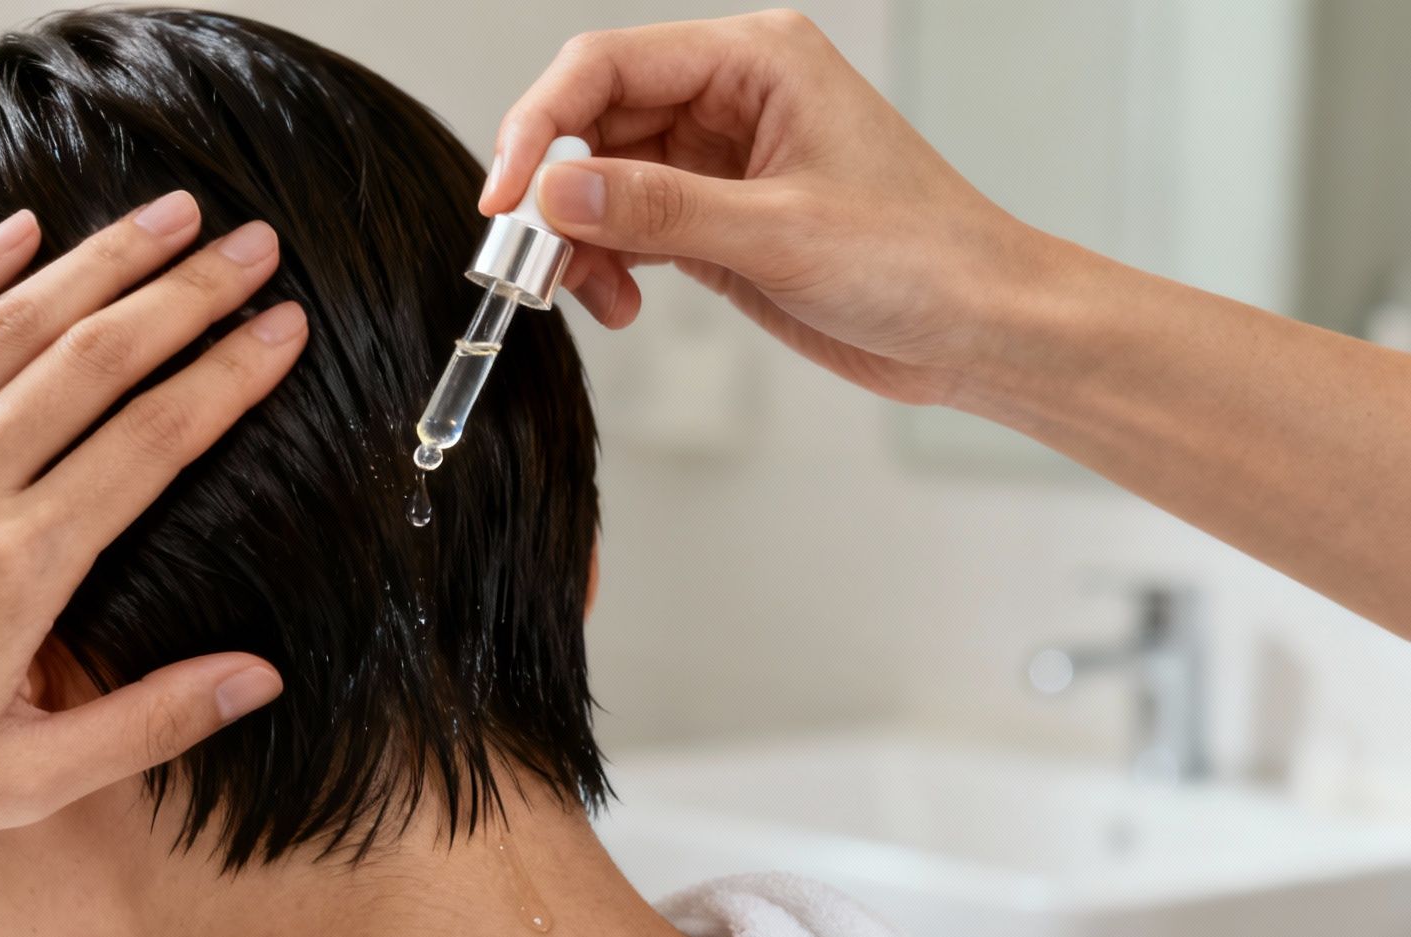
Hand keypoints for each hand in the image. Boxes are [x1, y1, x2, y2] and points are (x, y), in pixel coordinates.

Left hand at [0, 194, 304, 863]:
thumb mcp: (23, 782)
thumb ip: (152, 722)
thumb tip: (265, 677)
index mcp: (15, 573)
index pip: (154, 441)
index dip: (231, 373)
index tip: (287, 325)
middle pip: (95, 360)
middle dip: (188, 293)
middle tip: (256, 243)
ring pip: (8, 326)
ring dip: (99, 261)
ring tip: (171, 214)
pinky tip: (21, 227)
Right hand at [482, 10, 1049, 406]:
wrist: (978, 328)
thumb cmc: (920, 258)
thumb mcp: (778, 233)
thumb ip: (658, 211)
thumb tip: (554, 195)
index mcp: (755, 60)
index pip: (608, 66)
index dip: (540, 126)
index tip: (506, 199)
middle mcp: (730, 97)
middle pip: (593, 122)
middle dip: (554, 194)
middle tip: (532, 261)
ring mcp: (719, 159)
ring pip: (600, 182)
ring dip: (578, 241)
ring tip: (593, 296)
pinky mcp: (716, 218)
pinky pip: (628, 227)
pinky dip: (606, 265)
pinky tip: (619, 303)